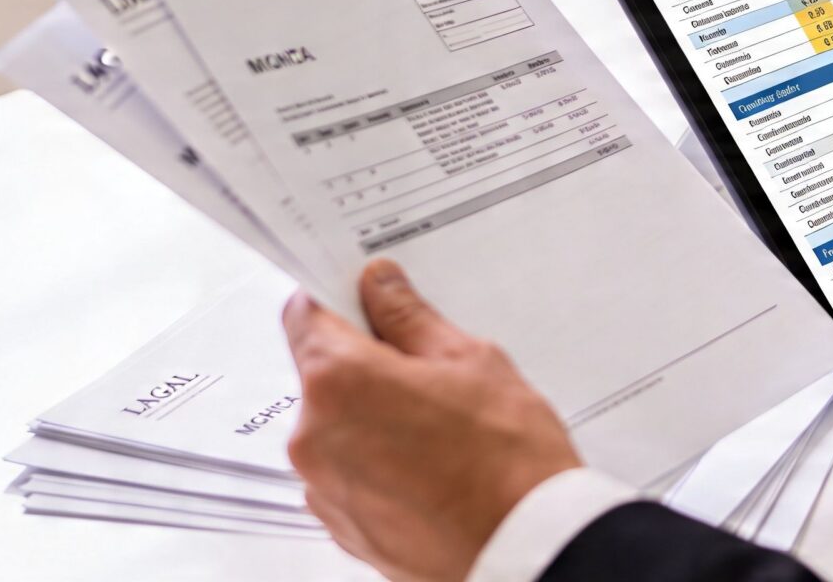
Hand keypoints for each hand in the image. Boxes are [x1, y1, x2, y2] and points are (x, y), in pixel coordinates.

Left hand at [281, 259, 583, 581]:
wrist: (526, 545)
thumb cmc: (507, 461)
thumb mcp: (470, 361)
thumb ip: (410, 318)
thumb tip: (381, 287)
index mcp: (339, 381)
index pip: (306, 314)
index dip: (336, 299)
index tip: (363, 298)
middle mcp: (314, 437)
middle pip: (322, 375)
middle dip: (366, 365)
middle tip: (427, 372)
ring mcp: (324, 488)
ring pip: (336, 427)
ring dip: (371, 418)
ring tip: (438, 430)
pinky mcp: (340, 526)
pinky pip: (347, 474)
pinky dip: (376, 464)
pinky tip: (429, 467)